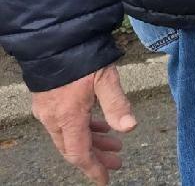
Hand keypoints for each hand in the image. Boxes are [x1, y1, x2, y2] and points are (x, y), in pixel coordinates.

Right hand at [32, 65, 136, 184]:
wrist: (55, 38)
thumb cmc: (82, 55)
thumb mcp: (105, 78)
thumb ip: (117, 103)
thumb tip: (130, 127)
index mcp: (68, 117)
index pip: (79, 153)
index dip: (93, 168)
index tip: (105, 180)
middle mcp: (53, 117)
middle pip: (74, 147)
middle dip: (96, 157)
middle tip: (118, 160)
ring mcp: (48, 109)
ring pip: (69, 135)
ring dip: (93, 141)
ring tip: (116, 143)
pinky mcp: (47, 100)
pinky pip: (65, 123)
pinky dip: (83, 128)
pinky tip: (100, 125)